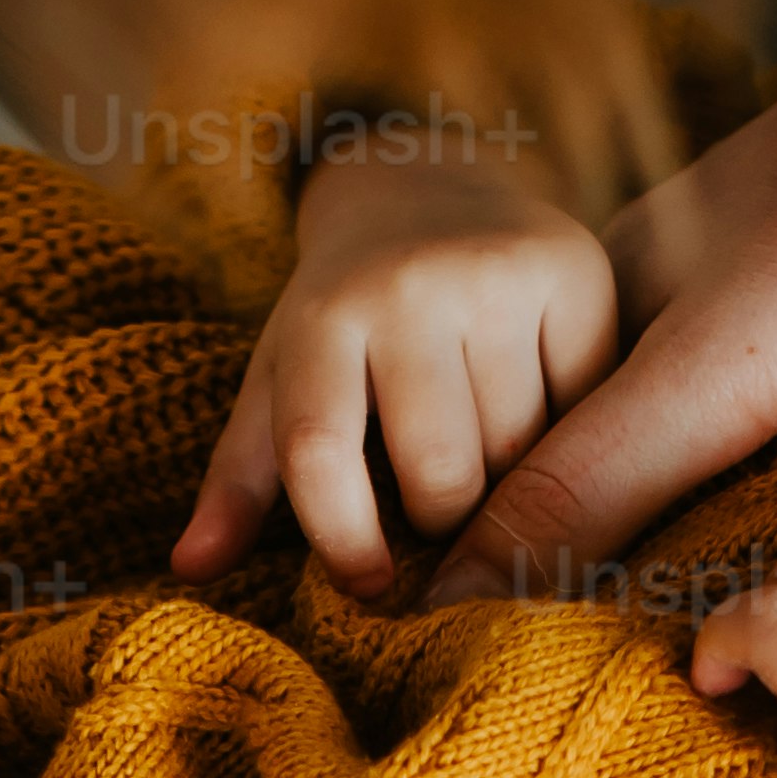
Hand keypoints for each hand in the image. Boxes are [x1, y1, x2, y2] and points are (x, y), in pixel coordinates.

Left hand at [171, 152, 618, 595]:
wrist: (426, 191)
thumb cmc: (343, 321)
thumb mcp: (280, 383)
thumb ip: (241, 479)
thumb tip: (191, 567)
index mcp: (323, 314)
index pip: (319, 450)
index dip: (343, 538)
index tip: (368, 587)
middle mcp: (411, 283)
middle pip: (441, 473)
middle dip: (440, 517)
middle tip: (437, 504)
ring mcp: (499, 271)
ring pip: (520, 453)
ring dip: (507, 484)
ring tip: (488, 455)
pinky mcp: (576, 268)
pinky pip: (585, 408)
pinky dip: (567, 434)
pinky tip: (543, 413)